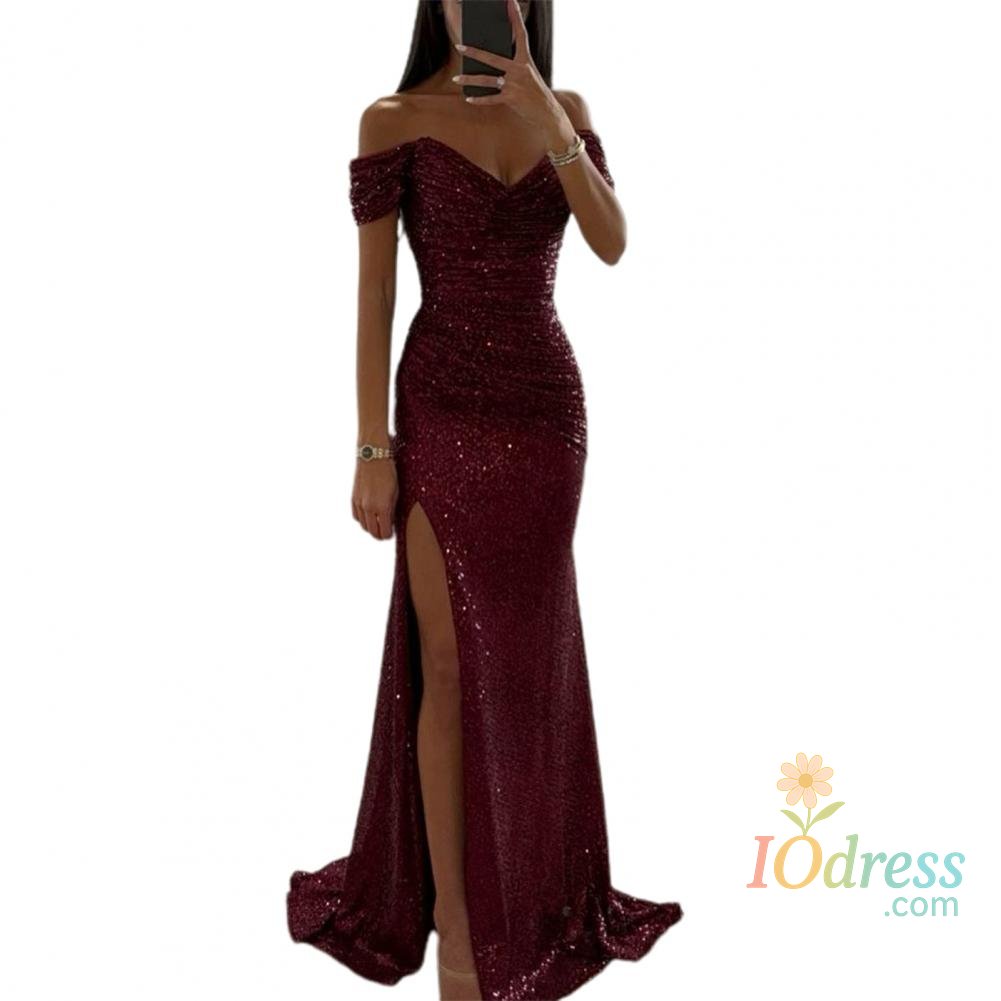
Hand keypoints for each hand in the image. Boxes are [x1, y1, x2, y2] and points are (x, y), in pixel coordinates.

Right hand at [352, 458, 397, 539]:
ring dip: (370, 528)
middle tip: (385, 533)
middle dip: (379, 534)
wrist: (373, 456)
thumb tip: (390, 522)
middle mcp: (369, 508)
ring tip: (378, 526)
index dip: (388, 535)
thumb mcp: (396, 492)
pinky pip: (356, 516)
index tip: (391, 533)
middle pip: (373, 532)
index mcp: (382, 508)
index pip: (384, 532)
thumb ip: (392, 510)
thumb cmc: (389, 472)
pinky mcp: (353, 498)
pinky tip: (368, 517)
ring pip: (364, 526)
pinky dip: (362, 519)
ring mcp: (359, 503)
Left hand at [453, 0, 572, 145]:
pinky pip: (491, 99)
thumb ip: (512, 67)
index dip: (515, 17)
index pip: (520, 34)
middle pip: (492, 58)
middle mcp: (519, 69)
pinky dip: (479, 99)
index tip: (509, 1)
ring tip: (456, 78)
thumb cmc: (535, 93)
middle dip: (474, 52)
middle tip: (459, 46)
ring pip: (486, 80)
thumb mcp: (527, 75)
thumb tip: (490, 64)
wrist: (547, 113)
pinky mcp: (512, 98)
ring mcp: (515, 84)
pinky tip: (468, 98)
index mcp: (525, 60)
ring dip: (469, 79)